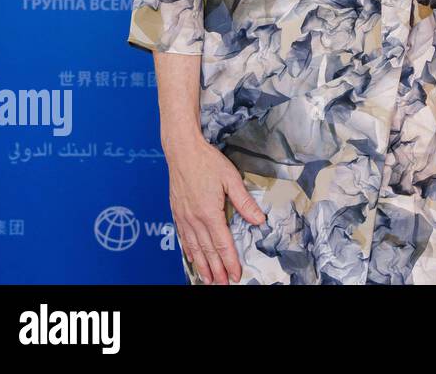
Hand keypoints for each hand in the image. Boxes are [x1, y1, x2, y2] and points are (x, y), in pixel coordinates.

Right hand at [163, 132, 264, 284]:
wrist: (182, 151)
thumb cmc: (208, 162)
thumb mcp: (231, 179)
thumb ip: (244, 202)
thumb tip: (259, 220)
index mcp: (209, 213)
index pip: (222, 244)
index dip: (230, 261)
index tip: (236, 275)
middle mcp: (194, 219)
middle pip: (207, 250)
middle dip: (216, 269)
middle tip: (223, 284)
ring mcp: (183, 217)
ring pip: (193, 247)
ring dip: (202, 265)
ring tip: (208, 279)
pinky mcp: (177, 212)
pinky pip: (183, 237)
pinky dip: (188, 251)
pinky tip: (192, 258)